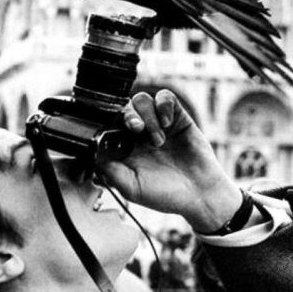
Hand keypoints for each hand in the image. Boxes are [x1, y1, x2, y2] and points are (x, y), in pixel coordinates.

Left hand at [96, 89, 242, 231]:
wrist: (199, 195)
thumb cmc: (164, 195)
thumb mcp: (131, 188)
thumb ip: (110, 171)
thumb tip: (93, 154)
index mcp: (123, 149)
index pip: (108, 125)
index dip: (107, 124)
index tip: (113, 134)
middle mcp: (138, 134)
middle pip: (123, 108)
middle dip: (127, 116)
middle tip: (136, 130)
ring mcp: (157, 124)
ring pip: (141, 100)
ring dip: (147, 116)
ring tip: (158, 139)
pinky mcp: (177, 117)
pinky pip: (165, 96)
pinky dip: (163, 106)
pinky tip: (168, 124)